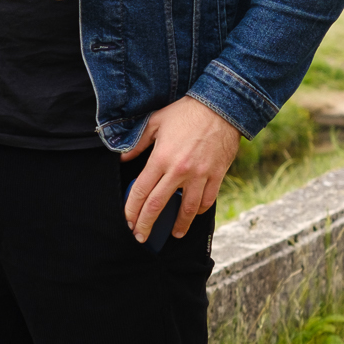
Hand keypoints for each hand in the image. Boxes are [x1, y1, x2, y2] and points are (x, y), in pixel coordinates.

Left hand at [121, 96, 241, 243]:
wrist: (221, 106)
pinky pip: (208, 199)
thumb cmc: (185, 112)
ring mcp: (200, 175)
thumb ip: (137, 143)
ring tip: (173, 234)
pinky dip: (200, 210)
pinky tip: (194, 214)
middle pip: (158, 205)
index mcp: (161, 158)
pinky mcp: (217, 175)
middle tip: (141, 237)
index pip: (141, 191)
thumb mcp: (155, 122)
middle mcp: (179, 170)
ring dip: (179, 224)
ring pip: (187, 208)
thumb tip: (122, 158)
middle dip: (147, 224)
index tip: (128, 222)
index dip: (132, 210)